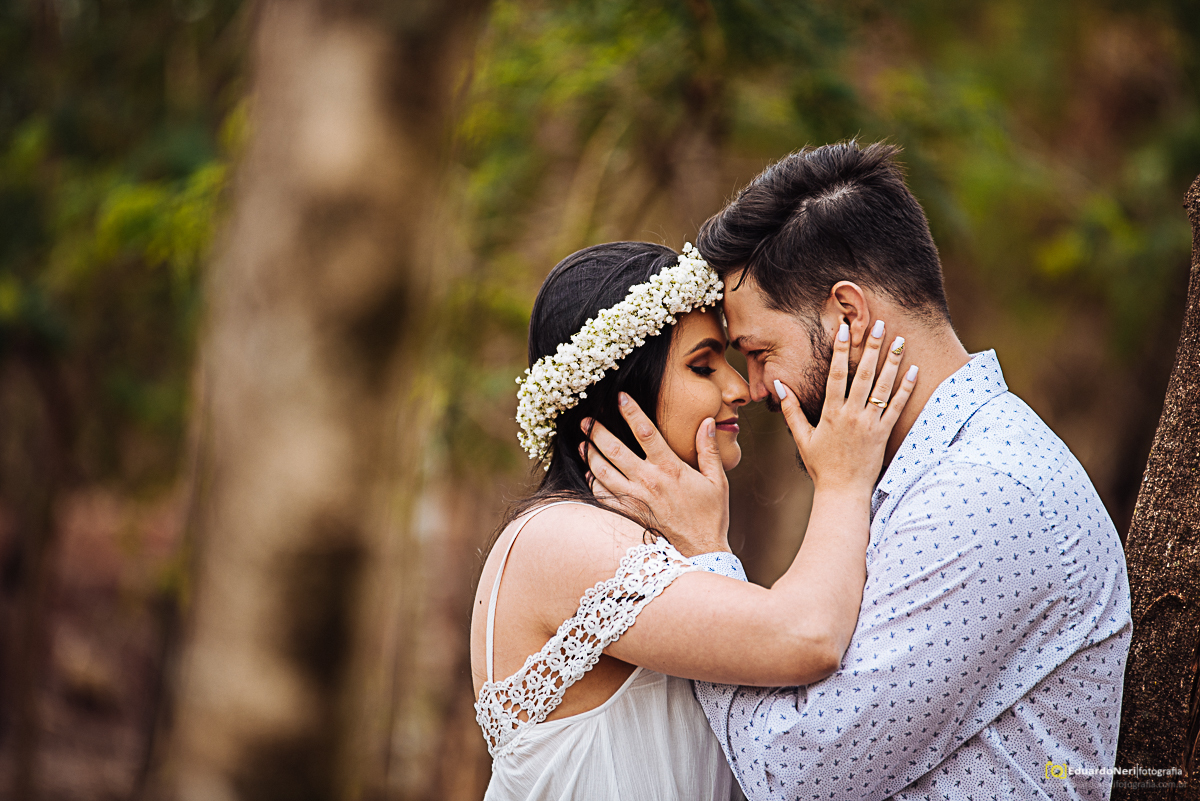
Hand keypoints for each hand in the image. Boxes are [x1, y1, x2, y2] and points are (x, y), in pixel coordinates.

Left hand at [580, 395, 728, 556]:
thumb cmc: (711, 515)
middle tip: (585, 420)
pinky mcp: (630, 514)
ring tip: (581, 443)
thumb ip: (708, 450)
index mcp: (670, 468)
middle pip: (615, 451)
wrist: (701, 550)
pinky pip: (604, 497)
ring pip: (604, 472)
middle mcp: (649, 481)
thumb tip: (708, 422)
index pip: (646, 432)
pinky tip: (589, 474)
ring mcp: (636, 498)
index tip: (620, 397)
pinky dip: (593, 484)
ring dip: (590, 456)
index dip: (631, 412)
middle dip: (597, 433)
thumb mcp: (717, 480)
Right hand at [775, 321, 915, 493]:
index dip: (840, 350)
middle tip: (880, 324)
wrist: (842, 492)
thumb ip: (791, 410)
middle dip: (872, 347)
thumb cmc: (820, 466)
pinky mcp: (884, 434)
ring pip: (884, 387)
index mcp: (831, 413)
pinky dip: (906, 388)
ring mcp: (870, 424)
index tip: (844, 330)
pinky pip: (897, 407)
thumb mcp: (801, 437)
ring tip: (900, 340)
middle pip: (864, 374)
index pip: (836, 374)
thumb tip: (778, 385)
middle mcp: (852, 415)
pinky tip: (913, 370)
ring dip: (893, 362)